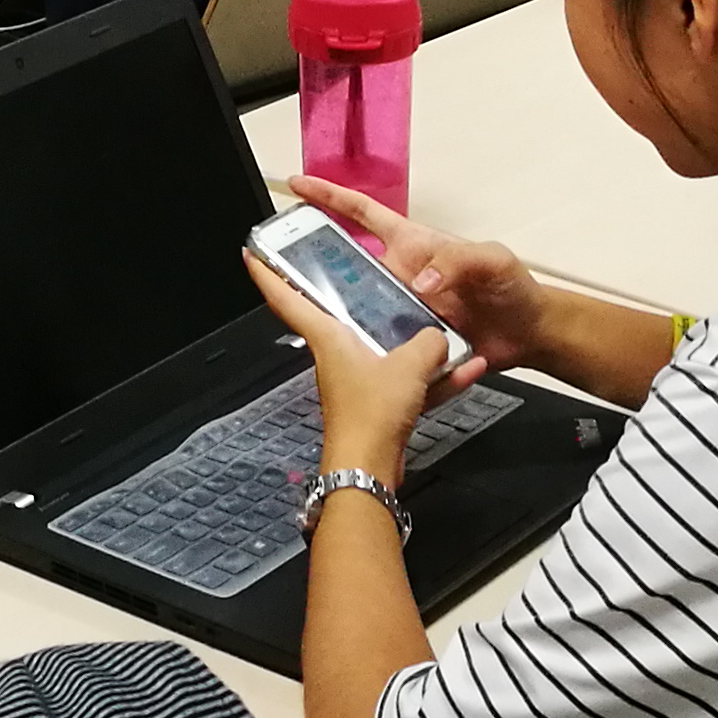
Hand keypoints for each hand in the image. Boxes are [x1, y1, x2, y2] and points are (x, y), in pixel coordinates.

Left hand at [244, 250, 451, 484]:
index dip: (267, 272)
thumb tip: (438, 337)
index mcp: (328, 337)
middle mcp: (336, 355)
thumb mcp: (409, 364)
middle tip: (364, 271)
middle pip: (341, 317)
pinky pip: (405, 380)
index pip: (286, 297)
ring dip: (417, 345)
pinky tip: (466, 371)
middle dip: (355, 296)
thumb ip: (428, 342)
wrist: (369, 467)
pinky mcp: (376, 404)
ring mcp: (356, 380)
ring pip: (386, 351)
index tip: (251, 250)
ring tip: (450, 331)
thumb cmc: (373, 411)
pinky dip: (433, 377)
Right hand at [292, 177, 551, 387]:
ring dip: (342, 318)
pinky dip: (376, 355)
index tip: (299, 186)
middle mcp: (399, 277)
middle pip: (348, 267)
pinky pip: (385, 348)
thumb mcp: (492, 260)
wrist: (529, 334)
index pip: (363, 215)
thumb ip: (459, 261)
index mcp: (412, 247)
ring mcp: (402, 312)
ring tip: (321, 327)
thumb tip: (423, 281)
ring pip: (358, 311)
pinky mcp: (409, 345)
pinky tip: (368, 364)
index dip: (330, 197)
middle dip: (315, 267)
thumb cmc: (513, 287)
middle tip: (287, 273)